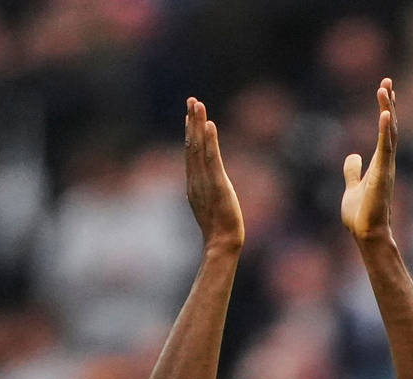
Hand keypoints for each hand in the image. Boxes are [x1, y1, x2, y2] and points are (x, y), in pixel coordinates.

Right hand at [185, 96, 243, 250]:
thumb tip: (208, 187)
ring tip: (198, 105)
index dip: (190, 131)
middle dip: (192, 121)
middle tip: (192, 100)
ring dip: (198, 125)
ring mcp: (205, 182)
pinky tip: (210, 126)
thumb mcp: (209, 205)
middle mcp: (196, 179)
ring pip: (199, 148)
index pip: (191, 152)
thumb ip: (207, 192)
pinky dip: (210, 142)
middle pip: (192, 145)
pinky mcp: (217, 186)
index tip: (190, 113)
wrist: (221, 244)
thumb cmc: (218, 229)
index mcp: (194, 183)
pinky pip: (212, 160)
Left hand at [341, 78, 396, 242]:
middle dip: (389, 103)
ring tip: (385, 89)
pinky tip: (385, 114)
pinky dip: (385, 130)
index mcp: (379, 163)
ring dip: (387, 110)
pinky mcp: (382, 175)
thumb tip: (352, 156)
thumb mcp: (352, 187)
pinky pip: (385, 148)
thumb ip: (352, 171)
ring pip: (388, 133)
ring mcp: (386, 168)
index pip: (385, 131)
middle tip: (387, 81)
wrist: (366, 234)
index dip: (385, 109)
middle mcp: (386, 162)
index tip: (385, 89)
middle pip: (389, 127)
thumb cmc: (361, 216)